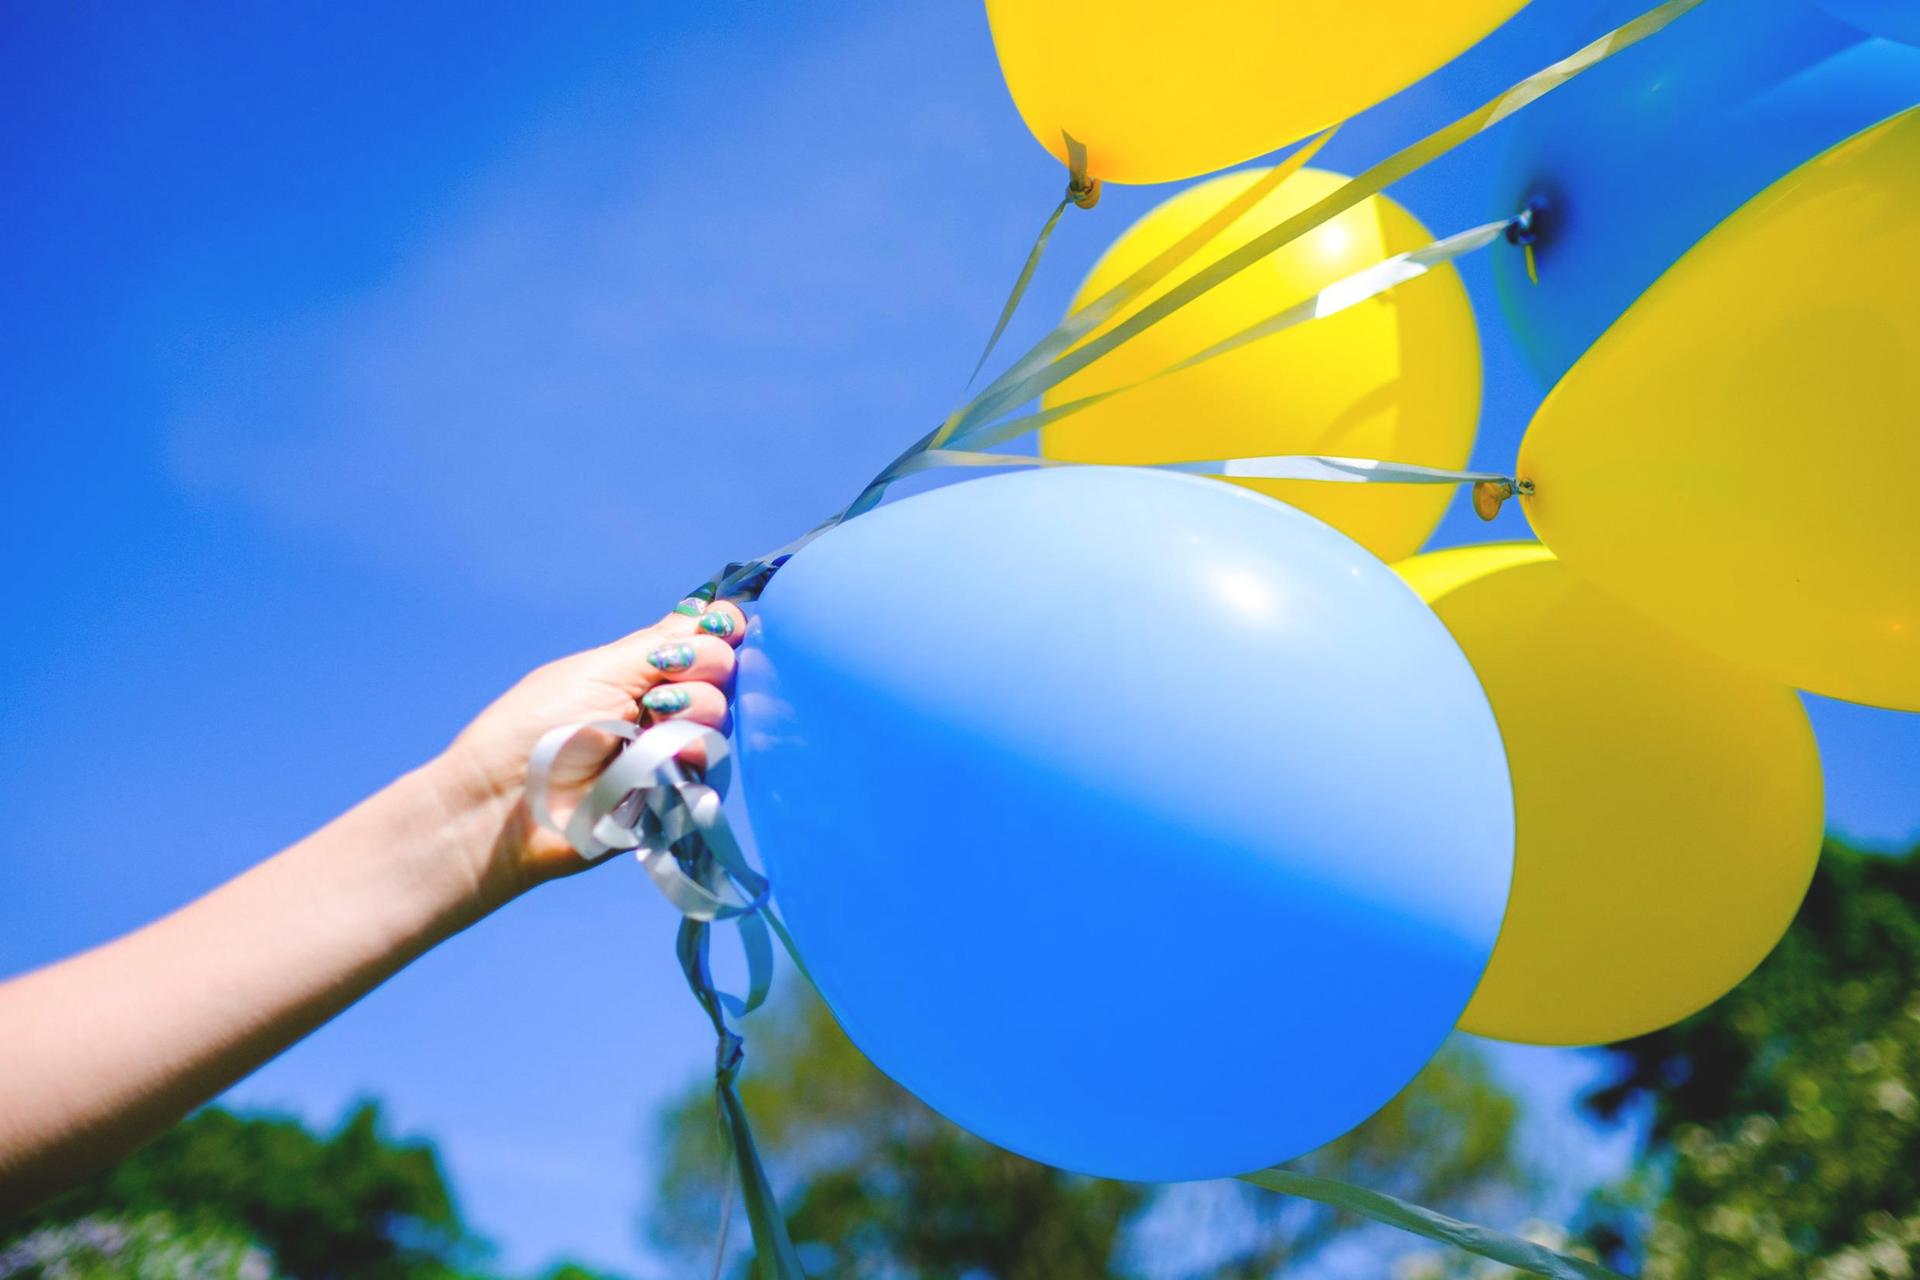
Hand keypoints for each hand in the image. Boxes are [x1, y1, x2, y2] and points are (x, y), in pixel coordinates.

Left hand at [431, 597, 749, 904]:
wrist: (508, 805)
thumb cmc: (534, 729)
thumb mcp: (598, 669)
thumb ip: (661, 642)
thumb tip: (717, 611)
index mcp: (641, 668)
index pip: (703, 636)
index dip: (719, 625)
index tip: (717, 625)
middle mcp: (663, 704)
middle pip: (724, 669)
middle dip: (704, 665)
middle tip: (660, 685)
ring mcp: (673, 747)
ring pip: (722, 713)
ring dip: (694, 708)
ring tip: (649, 722)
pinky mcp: (679, 792)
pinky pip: (714, 764)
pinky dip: (692, 751)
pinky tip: (658, 756)